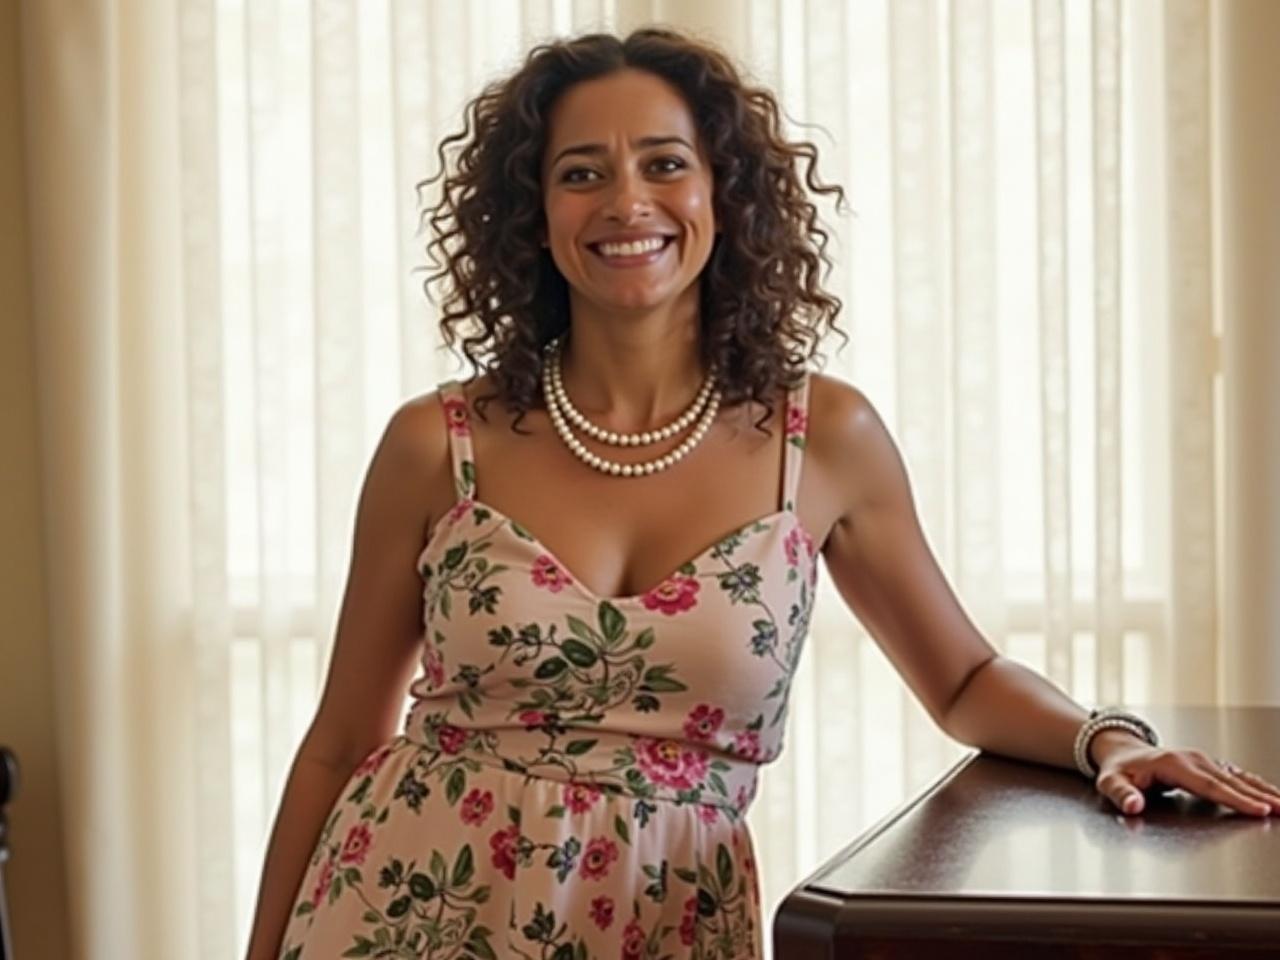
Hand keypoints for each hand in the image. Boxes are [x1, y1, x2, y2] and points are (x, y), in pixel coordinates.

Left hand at [1091, 732, 1279, 816]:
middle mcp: (1192, 759)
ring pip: (1237, 777)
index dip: (1235, 798)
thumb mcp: (1110, 782)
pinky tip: (1270, 795)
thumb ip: (1121, 794)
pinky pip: (1235, 776)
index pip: (1209, 786)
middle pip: (1230, 781)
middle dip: (1259, 797)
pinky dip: (1255, 786)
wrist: (1121, 750)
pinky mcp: (1207, 765)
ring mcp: (1202, 760)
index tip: (1258, 809)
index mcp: (1173, 764)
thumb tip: (1133, 805)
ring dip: (1262, 791)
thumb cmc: (1118, 769)